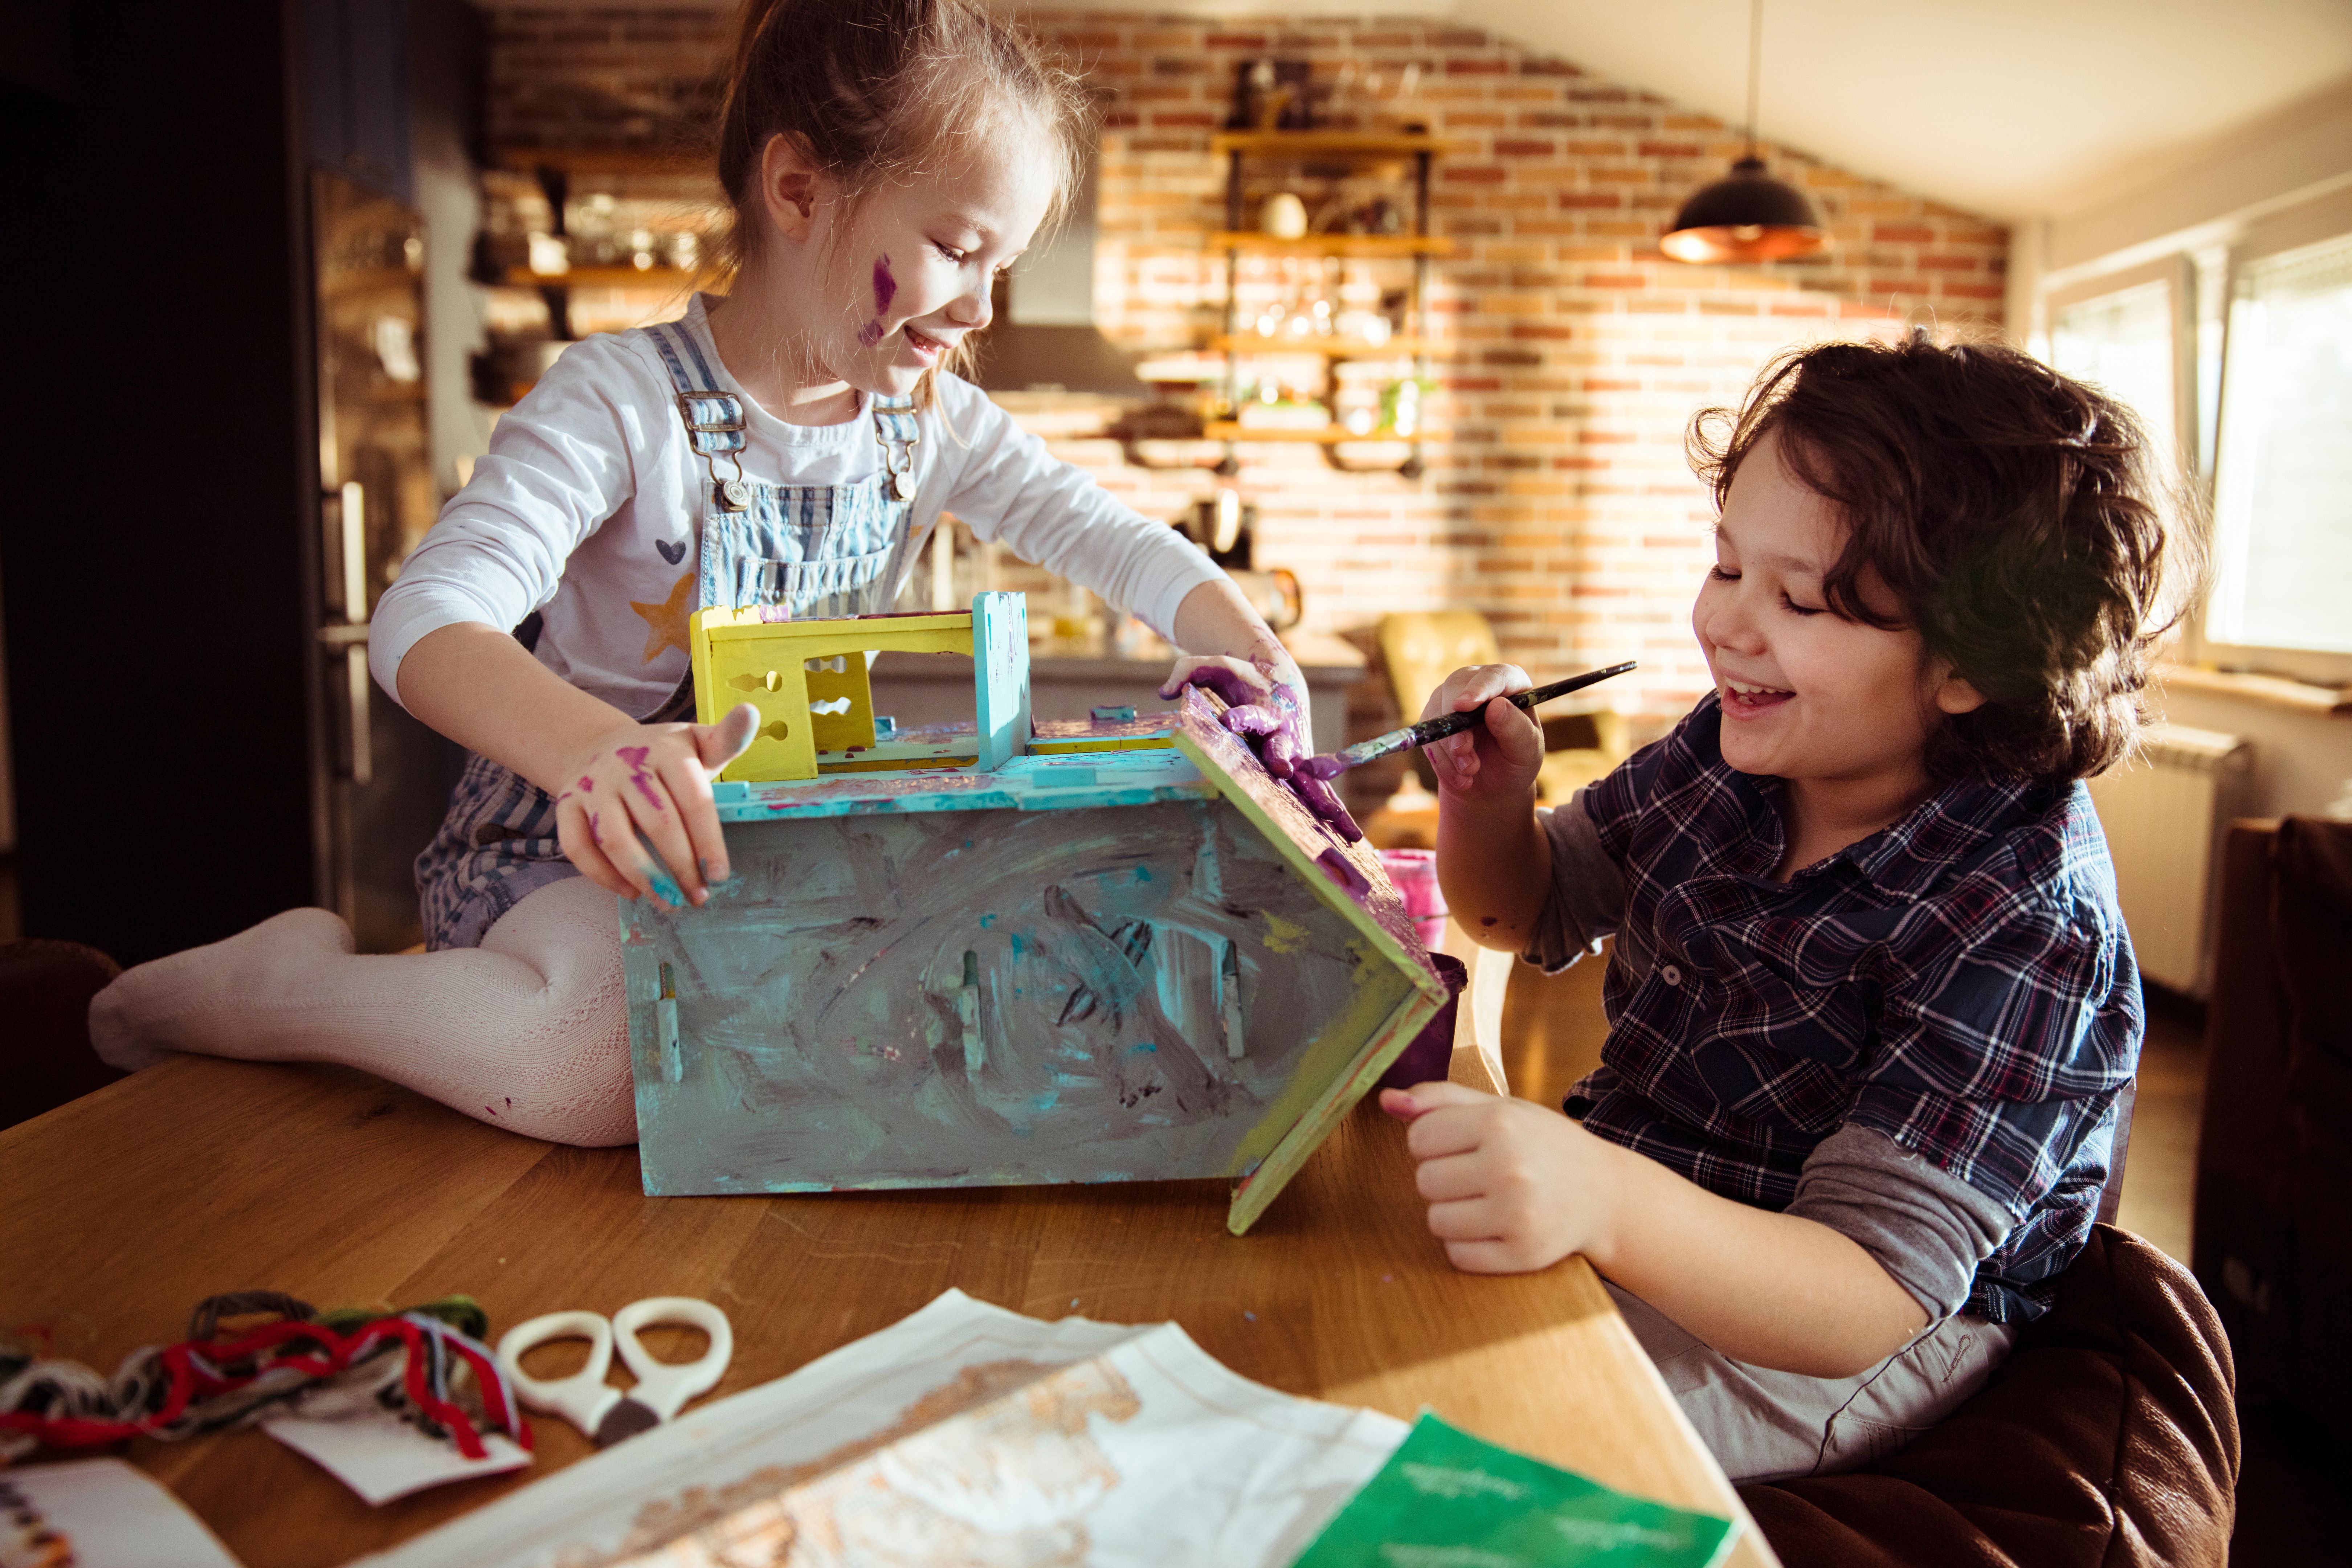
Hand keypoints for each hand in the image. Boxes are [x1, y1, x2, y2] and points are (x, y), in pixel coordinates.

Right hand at [552, 704, 757, 906]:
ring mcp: (592, 785)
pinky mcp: (566, 805)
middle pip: (658, 824)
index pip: (693, 800)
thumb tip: (751, 713)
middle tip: (699, 898)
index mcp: (666, 750)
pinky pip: (579, 847)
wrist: (601, 747)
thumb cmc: (664, 757)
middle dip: (682, 867)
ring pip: (616, 840)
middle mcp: (625, 764)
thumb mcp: (698, 744)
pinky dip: (603, 876)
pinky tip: (631, 892)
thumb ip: (727, 738)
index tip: (720, 875)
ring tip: (670, 903)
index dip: (708, 841)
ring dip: (645, 878)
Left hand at [1163, 651, 1362, 841]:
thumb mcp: (1216, 667)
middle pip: (1283, 745)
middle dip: (1281, 754)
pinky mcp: (1304, 770)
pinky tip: (1350, 837)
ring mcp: (1296, 754)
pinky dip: (1335, 812)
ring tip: (1336, 819)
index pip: (1249, 713)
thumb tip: (1166, 691)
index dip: (1241, 716)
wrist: (1282, 685)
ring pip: (1312, 778)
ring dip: (1323, 797)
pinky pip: (1321, 793)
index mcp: (1262, 709)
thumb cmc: (1243, 680)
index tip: (1229, 720)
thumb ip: (1190, 672)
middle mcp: (1282, 734)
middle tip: (1280, 765)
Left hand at [1379, 1080, 1620, 1273]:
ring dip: (1452, 1214)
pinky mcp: (1523, 1254)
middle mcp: (1509, 1167)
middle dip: (1444, 1178)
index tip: (1463, 1145)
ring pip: (1437, 1221)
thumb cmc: (1540, 1144)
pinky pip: (1458, 1255)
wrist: (1603, 1193)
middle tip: (1479, 1175)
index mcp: (1499, 1123)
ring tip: (1486, 1201)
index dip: (1434, 1143)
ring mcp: (1518, 1214)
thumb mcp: (1498, 1109)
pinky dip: (1468, 1245)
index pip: (1418, 1139)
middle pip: (1425, 1181)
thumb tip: (1387, 1100)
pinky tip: (1495, 1227)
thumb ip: (1438, 1100)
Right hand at [1421, 664, 1543, 807]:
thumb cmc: (1516, 763)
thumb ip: (1516, 729)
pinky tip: (1459, 777)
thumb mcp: (1526, 752)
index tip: (1464, 706)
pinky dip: (1440, 760)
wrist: (1492, 786)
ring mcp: (1451, 697)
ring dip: (1450, 750)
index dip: (1479, 688)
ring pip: (1437, 712)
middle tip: (1466, 759)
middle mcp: (1479, 683)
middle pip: (1457, 687)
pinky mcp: (1433, 717)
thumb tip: (1497, 706)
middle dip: (1458, 727)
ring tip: (1469, 774)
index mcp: (1510, 684)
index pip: (1494, 676)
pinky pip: (1426, 734)